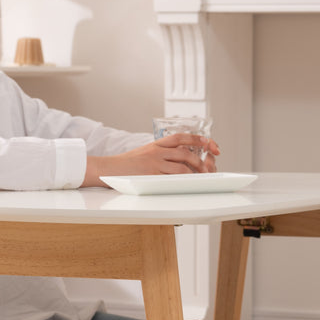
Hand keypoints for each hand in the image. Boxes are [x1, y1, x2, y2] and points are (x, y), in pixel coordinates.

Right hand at [83, 133, 220, 186]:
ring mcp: (154, 163)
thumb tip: (183, 160)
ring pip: (182, 165)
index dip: (199, 139)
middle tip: (210, 167)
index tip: (211, 144)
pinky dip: (185, 179)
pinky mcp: (151, 174)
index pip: (182, 137)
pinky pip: (173, 176)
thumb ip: (162, 155)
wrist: (108, 169)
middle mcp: (157, 151)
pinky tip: (191, 183)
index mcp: (156, 144)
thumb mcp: (145, 153)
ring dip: (196, 171)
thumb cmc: (126, 165)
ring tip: (202, 177)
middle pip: (186, 151)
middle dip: (202, 159)